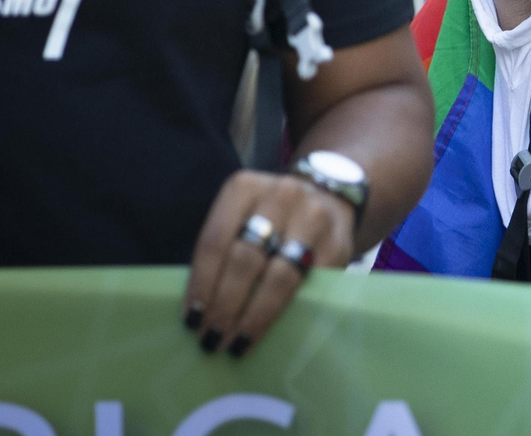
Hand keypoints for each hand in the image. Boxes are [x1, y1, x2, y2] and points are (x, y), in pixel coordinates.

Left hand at [181, 169, 356, 358]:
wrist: (329, 196)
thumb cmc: (271, 216)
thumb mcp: (242, 214)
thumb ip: (223, 249)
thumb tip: (198, 309)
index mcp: (244, 188)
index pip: (214, 242)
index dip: (201, 285)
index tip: (191, 319)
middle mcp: (281, 197)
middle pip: (245, 260)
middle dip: (225, 305)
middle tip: (212, 338)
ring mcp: (314, 219)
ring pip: (279, 277)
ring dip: (254, 316)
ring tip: (237, 343)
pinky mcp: (339, 244)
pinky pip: (309, 286)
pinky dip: (287, 312)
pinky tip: (271, 330)